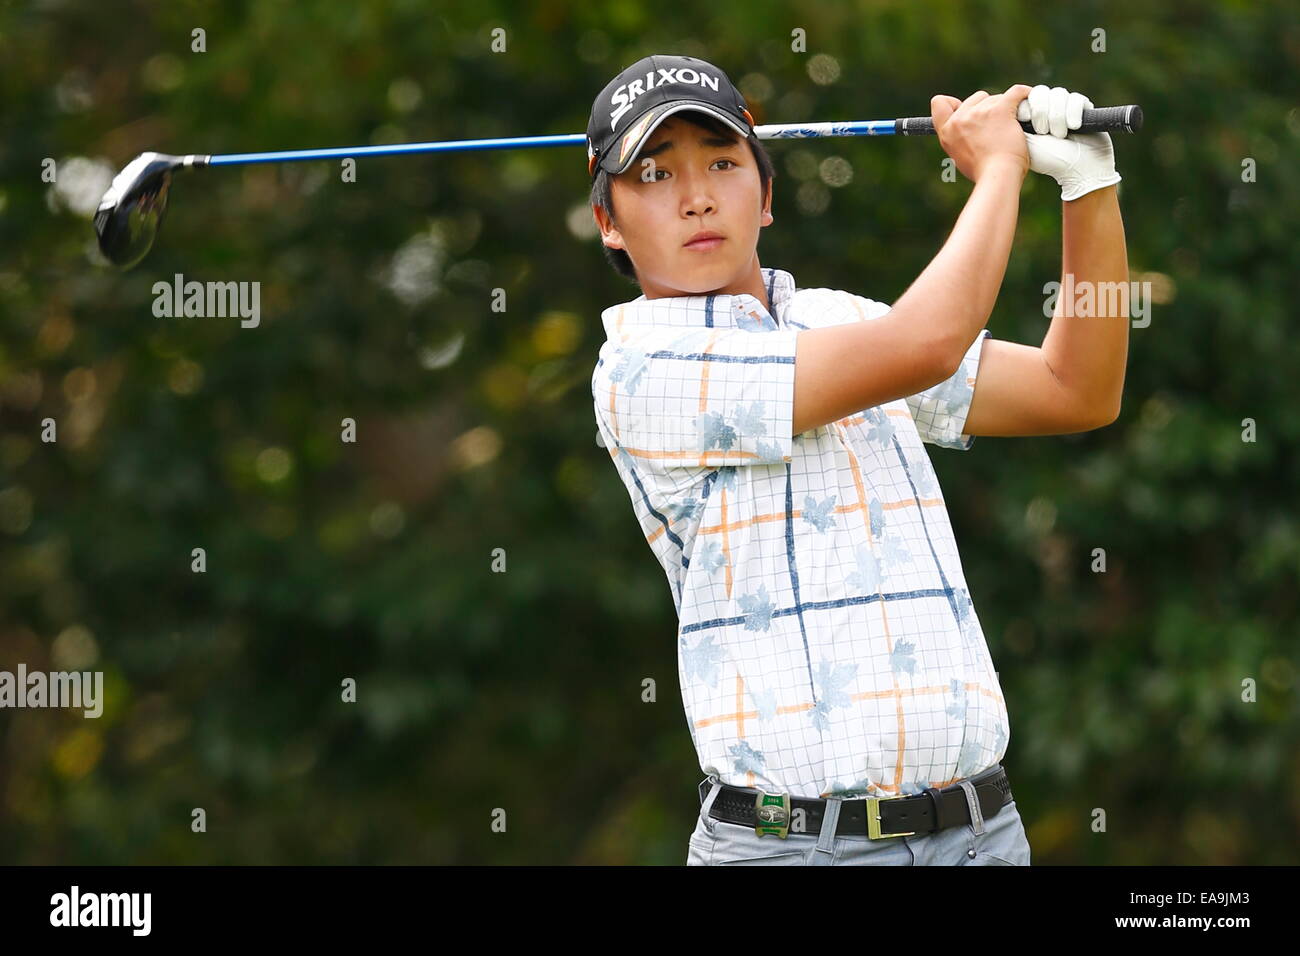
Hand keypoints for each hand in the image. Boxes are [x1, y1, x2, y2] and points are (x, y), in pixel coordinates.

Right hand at [931, 85, 1032, 182]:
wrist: (997, 176)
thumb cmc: (984, 173)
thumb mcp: (960, 158)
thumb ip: (961, 141)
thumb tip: (972, 133)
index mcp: (947, 132)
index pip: (939, 103)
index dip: (954, 103)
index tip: (966, 111)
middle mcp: (959, 119)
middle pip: (976, 98)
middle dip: (987, 107)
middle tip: (998, 126)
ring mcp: (979, 113)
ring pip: (996, 98)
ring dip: (1005, 108)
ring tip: (1012, 128)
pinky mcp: (1000, 109)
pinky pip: (1015, 93)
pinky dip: (1024, 94)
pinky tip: (1028, 98)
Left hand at [1017, 84, 1121, 200]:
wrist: (1078, 169)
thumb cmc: (1048, 160)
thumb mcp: (1024, 141)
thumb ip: (1013, 122)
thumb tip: (1004, 103)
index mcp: (1031, 116)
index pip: (1024, 96)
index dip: (1026, 106)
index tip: (1025, 120)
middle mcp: (1048, 109)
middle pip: (1040, 92)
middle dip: (1041, 112)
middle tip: (1042, 131)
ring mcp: (1065, 107)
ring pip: (1058, 94)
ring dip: (1057, 116)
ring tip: (1059, 135)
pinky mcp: (1083, 107)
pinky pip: (1076, 99)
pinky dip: (1072, 113)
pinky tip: (1073, 127)